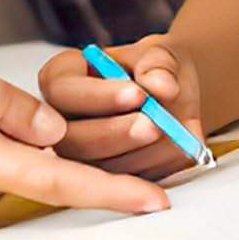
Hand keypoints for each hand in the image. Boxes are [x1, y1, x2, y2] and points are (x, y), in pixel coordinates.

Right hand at [0, 41, 166, 238]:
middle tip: (142, 120)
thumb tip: (52, 129)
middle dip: (91, 152)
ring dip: (37, 149)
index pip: (50, 179)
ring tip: (12, 111)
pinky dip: (7, 158)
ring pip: (17, 176)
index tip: (153, 201)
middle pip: (42, 173)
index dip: (108, 191)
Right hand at [38, 37, 205, 179]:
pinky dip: (156, 170)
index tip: (137, 94)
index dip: (97, 96)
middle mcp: (63, 120)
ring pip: (98, 168)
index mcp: (63, 78)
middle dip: (117, 133)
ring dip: (141, 154)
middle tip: (156, 124)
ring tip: (175, 133)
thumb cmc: (156, 69)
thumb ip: (158, 63)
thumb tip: (160, 83)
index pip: (61, 90)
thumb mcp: (160, 54)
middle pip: (73, 138)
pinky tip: (177, 150)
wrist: (175, 96)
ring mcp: (81, 155)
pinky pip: (123, 186)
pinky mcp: (104, 181)